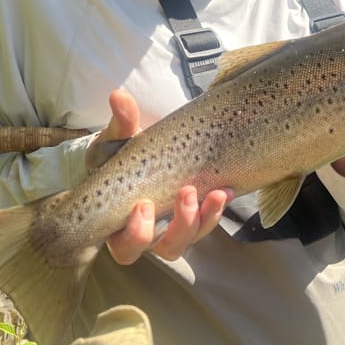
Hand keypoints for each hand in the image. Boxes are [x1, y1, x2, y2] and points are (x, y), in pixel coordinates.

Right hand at [90, 89, 232, 264]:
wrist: (132, 156)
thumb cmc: (118, 154)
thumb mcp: (116, 140)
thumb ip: (120, 123)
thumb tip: (119, 96)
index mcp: (118, 224)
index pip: (125, 246)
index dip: (136, 234)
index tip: (144, 205)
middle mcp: (146, 235)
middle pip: (164, 248)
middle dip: (180, 225)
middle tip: (188, 192)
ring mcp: (170, 229)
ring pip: (189, 239)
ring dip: (205, 219)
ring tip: (219, 192)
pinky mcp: (192, 218)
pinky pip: (205, 224)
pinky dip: (216, 210)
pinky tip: (228, 190)